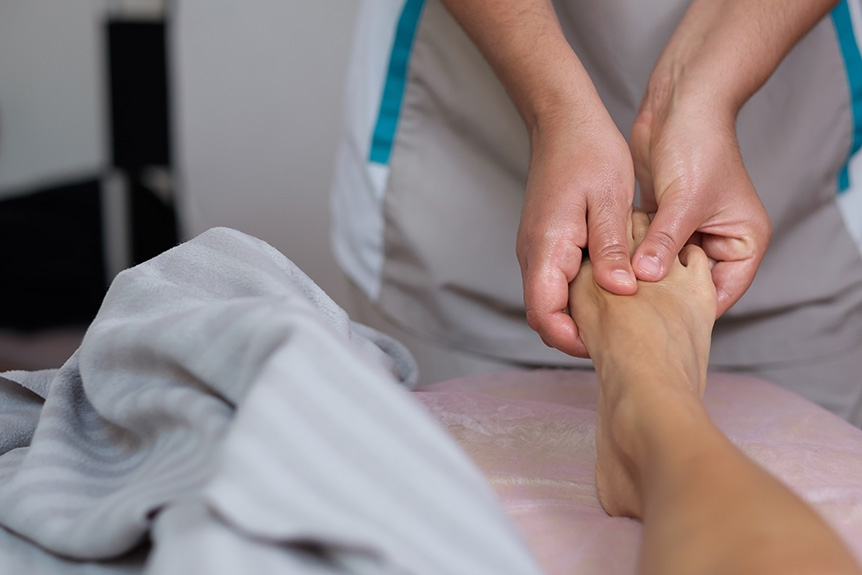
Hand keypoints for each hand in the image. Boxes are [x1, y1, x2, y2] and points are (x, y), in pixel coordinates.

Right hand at [516, 109, 636, 357]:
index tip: (605, 346)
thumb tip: (620, 291)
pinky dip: (580, 294)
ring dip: (579, 315)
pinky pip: (557, 280)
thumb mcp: (610, 199)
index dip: (570, 340)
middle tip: (622, 338)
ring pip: (551, 299)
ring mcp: (537, 248)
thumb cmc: (588, 152)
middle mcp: (534, 253)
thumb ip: (611, 248)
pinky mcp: (547, 242)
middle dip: (577, 334)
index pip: (544, 315)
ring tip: (623, 317)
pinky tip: (614, 287)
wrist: (563, 120)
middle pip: (545, 314)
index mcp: (546, 247)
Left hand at [629, 94, 771, 315]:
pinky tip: (611, 272)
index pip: (721, 293)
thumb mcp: (684, 201)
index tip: (659, 325)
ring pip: (666, 268)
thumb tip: (644, 279)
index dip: (692, 312)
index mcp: (744, 241)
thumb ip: (664, 243)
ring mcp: (692, 230)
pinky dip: (634, 257)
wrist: (682, 100)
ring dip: (644, 277)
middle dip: (664, 297)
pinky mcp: (666, 219)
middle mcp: (720, 239)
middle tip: (631, 317)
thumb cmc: (699, 144)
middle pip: (691, 285)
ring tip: (618, 297)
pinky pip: (649, 249)